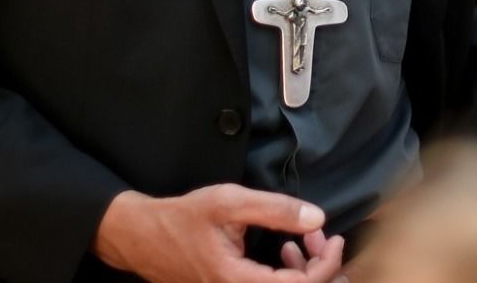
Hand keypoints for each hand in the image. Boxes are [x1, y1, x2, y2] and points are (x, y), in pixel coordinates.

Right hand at [92, 184, 334, 282]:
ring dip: (304, 270)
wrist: (141, 237)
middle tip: (321, 236)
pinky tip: (285, 252)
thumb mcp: (229, 202)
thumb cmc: (182, 218)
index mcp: (237, 281)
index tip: (334, 238)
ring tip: (304, 240)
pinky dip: (286, 274)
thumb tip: (317, 218)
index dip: (326, 265)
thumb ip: (275, 209)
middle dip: (319, 266)